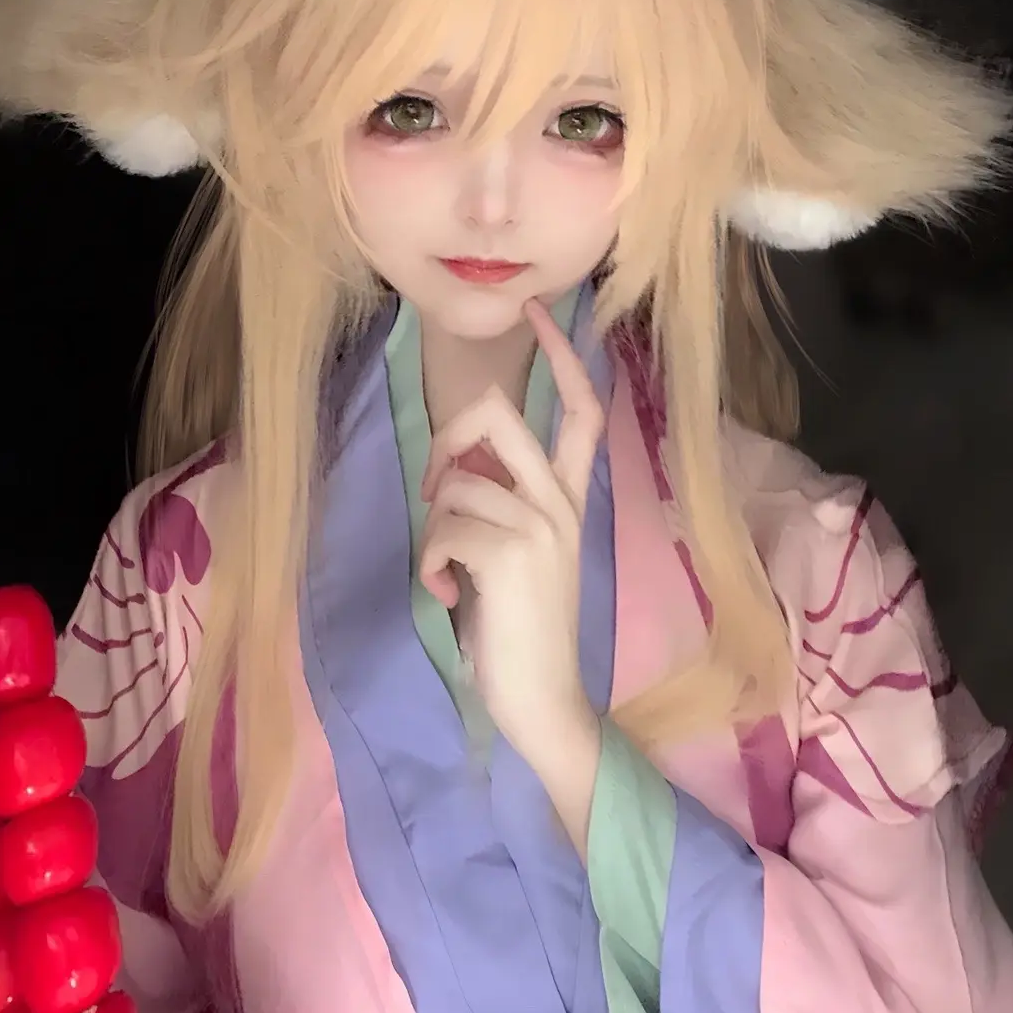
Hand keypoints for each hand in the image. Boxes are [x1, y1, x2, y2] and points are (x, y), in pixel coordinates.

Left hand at [420, 298, 604, 846]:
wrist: (543, 701)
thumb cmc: (519, 630)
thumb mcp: (517, 553)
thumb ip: (502, 502)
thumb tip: (456, 466)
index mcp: (571, 499)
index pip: (580, 411)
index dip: (561, 358)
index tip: (542, 310)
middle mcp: (564, 503)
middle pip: (497, 415)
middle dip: (444, 441)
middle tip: (433, 491)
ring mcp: (542, 527)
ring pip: (457, 481)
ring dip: (434, 530)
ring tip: (449, 576)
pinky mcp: (511, 554)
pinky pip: (444, 527)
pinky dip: (431, 564)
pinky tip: (451, 599)